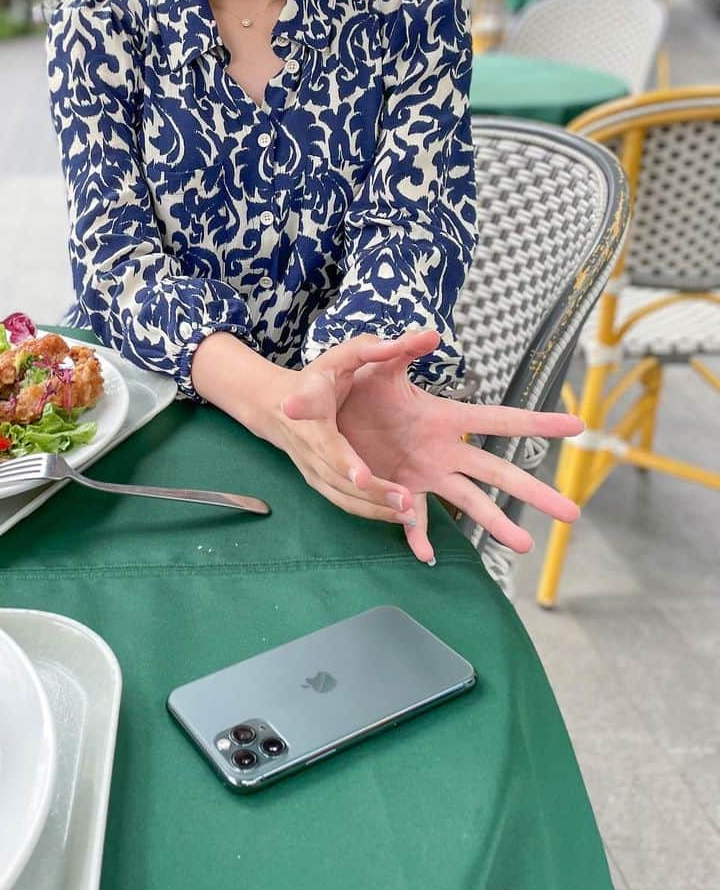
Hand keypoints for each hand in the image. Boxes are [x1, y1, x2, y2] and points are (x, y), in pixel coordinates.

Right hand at [266, 333, 431, 530]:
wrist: (276, 406)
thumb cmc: (316, 379)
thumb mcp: (341, 356)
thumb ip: (374, 349)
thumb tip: (420, 338)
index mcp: (312, 419)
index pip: (328, 445)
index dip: (344, 462)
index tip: (361, 476)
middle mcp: (309, 451)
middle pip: (340, 479)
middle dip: (372, 492)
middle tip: (406, 499)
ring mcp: (313, 471)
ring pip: (343, 498)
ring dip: (375, 509)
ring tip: (410, 511)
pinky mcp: (320, 484)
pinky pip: (344, 504)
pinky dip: (370, 513)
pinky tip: (399, 516)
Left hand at [283, 328, 581, 563]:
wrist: (312, 407)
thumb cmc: (348, 381)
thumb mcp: (373, 362)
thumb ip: (399, 349)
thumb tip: (430, 333)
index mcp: (443, 416)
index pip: (499, 420)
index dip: (538, 422)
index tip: (577, 425)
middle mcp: (442, 450)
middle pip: (498, 472)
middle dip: (534, 490)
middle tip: (573, 512)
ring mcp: (423, 474)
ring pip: (468, 503)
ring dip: (495, 523)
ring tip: (523, 547)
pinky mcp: (398, 491)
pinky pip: (414, 520)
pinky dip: (419, 537)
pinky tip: (427, 557)